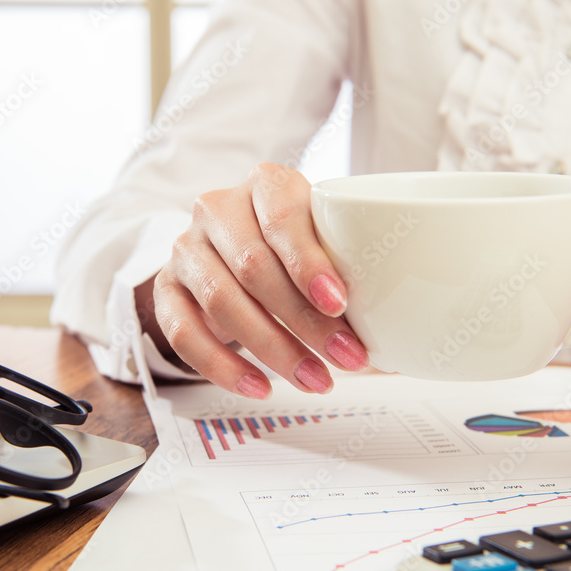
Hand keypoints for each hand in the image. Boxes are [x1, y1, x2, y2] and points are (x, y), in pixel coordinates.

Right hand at [143, 163, 368, 398]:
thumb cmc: (290, 247)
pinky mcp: (166, 288)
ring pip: (221, 301)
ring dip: (272, 349)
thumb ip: (350, 264)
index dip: (309, 264)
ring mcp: (186, 248)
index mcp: (265, 183)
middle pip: (254, 266)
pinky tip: (258, 386)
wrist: (229, 252)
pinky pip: (183, 333)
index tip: (340, 304)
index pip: (282, 218)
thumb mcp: (322, 238)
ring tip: (315, 380)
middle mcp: (218, 208)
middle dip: (304, 321)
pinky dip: (221, 366)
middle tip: (346, 357)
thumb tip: (404, 327)